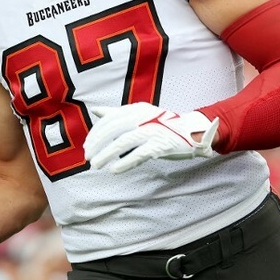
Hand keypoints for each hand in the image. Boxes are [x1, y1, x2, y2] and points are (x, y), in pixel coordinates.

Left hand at [84, 103, 219, 172]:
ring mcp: (152, 130)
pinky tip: (114, 169)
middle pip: (114, 129)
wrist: (192, 131)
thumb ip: (117, 112)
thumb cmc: (162, 124)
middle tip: (88, 157)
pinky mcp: (160, 144)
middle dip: (98, 143)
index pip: (110, 119)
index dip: (96, 133)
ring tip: (96, 165)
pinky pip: (139, 153)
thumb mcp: (139, 115)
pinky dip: (125, 162)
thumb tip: (96, 110)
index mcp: (135, 109)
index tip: (87, 146)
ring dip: (107, 154)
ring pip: (123, 142)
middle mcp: (142, 117)